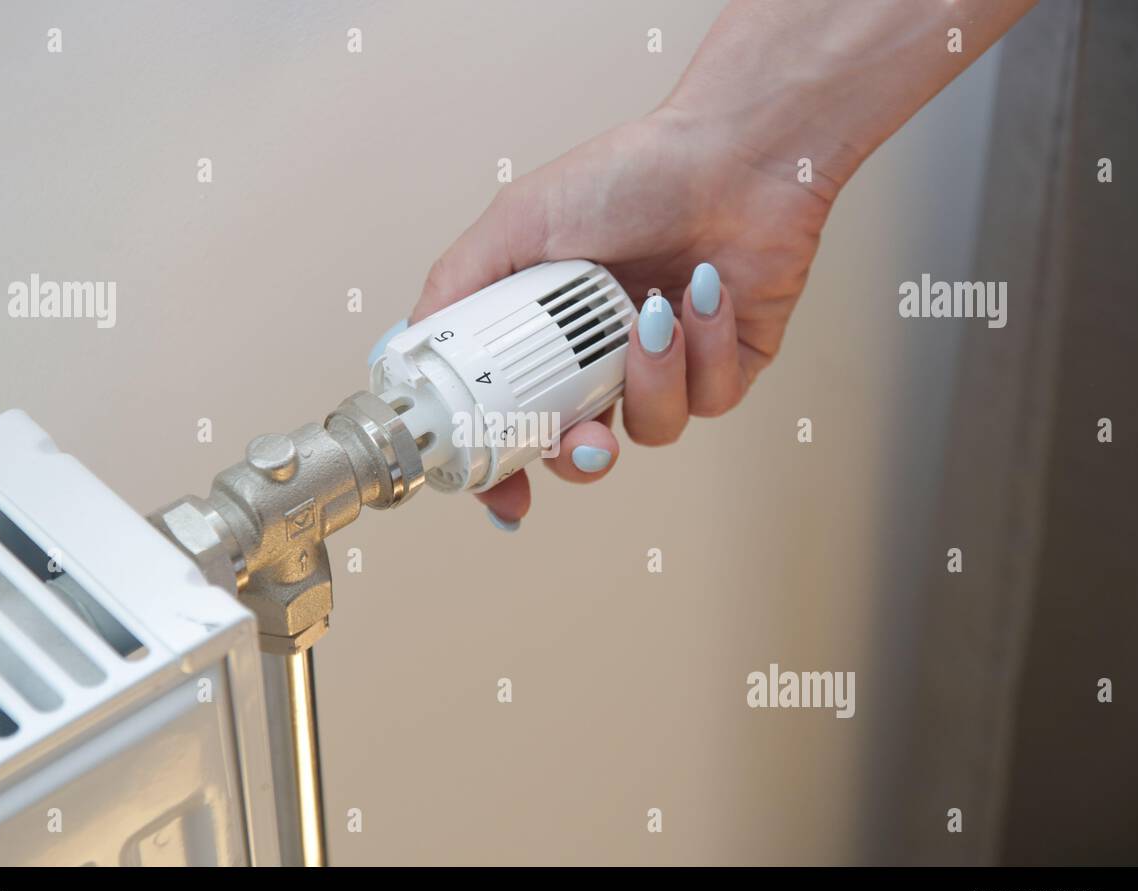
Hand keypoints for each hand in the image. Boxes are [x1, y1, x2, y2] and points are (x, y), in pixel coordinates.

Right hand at [404, 104, 837, 525]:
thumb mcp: (517, 222)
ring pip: (650, 430)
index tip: (504, 491)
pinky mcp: (728, 368)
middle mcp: (603, 359)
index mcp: (548, 335)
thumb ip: (457, 286)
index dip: (504, 465)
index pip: (514, 421)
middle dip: (581, 455)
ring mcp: (667, 368)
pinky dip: (706, 349)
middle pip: (579, 449)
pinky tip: (706, 291)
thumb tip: (404, 351)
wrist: (733, 152)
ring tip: (656, 316)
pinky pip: (710, 399)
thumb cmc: (630, 175)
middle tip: (585, 439)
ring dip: (652, 380)